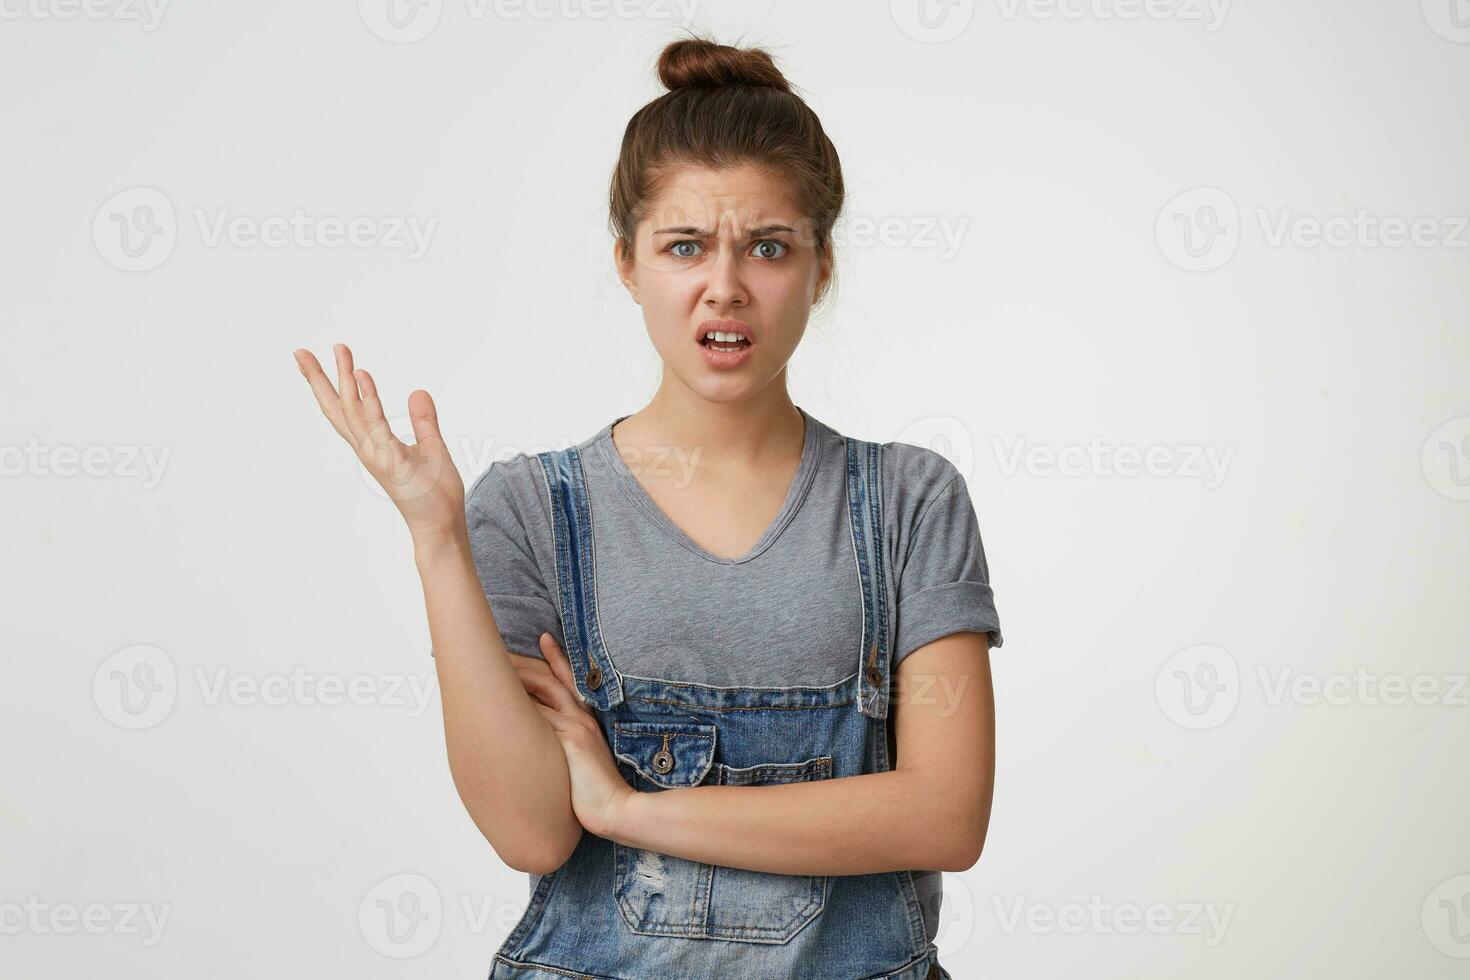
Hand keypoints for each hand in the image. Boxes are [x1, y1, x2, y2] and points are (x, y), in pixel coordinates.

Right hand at [293, 344, 464, 541]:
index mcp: (374, 444)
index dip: (334, 384)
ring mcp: (377, 455)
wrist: (441, 526)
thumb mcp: (432, 447)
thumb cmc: (435, 493)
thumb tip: (417, 392)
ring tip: (340, 350)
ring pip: (353, 411)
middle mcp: (368, 448)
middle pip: (336, 408)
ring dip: (344, 380)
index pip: (347, 410)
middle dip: (318, 379)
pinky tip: (363, 377)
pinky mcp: (391, 461)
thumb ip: (423, 420)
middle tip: (299, 351)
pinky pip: (376, 425)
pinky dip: (368, 401)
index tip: (325, 356)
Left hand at [513, 632, 634, 840]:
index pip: (569, 681)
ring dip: (515, 680)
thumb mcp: (585, 761)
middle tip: (501, 652)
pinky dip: (518, 707)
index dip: (557, 657)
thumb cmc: (596, 793)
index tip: (544, 638)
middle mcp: (581, 718)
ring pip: (541, 694)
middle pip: (549, 680)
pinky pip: (539, 717)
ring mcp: (576, 728)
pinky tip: (496, 700)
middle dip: (525, 664)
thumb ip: (570, 744)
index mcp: (586, 721)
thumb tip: (545, 738)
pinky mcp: (570, 741)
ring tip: (493, 668)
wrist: (616, 810)